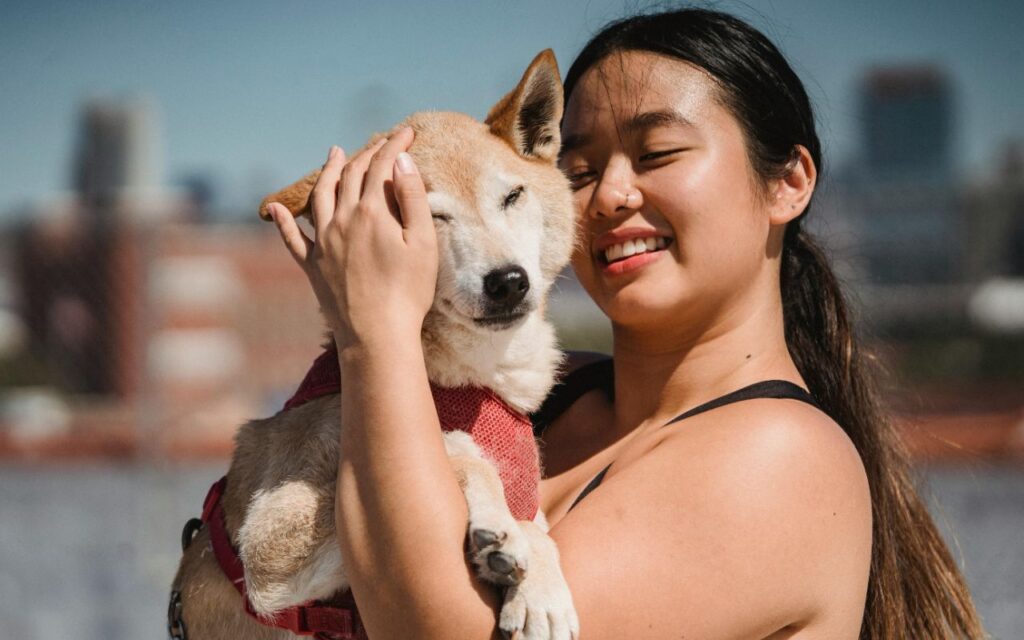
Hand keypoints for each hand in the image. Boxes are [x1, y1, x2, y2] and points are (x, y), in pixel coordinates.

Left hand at [266, 127, 437, 348]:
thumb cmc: (408, 292)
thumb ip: (412, 198)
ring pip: (320, 195)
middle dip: (367, 153)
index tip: (407, 133)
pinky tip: (274, 208)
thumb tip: (401, 162)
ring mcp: (323, 243)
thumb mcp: (422, 243)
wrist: (377, 335)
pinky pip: (292, 238)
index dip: (395, 145)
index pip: (382, 166)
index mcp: (372, 212)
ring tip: (334, 154)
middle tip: (380, 143)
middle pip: (351, 175)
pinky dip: (283, 220)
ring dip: (328, 171)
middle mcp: (341, 220)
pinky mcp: (313, 266)